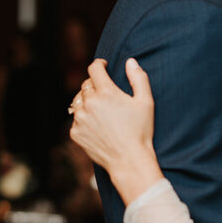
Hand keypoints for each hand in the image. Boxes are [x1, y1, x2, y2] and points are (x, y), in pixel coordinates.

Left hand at [69, 58, 162, 203]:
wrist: (129, 161)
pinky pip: (76, 119)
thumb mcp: (146, 102)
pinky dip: (84, 119)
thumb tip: (130, 61)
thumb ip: (138, 78)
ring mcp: (80, 119)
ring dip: (87, 101)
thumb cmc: (140, 131)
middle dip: (95, 85)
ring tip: (101, 110)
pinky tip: (97, 126)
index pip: (94, 68)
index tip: (103, 66)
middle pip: (86, 84)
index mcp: (106, 92)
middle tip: (106, 94)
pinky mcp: (75, 133)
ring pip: (78, 101)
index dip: (99, 64)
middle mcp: (89, 103)